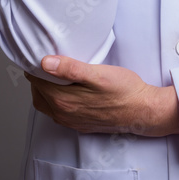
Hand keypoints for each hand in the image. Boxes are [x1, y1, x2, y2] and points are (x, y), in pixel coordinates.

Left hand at [24, 55, 178, 136]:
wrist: (144, 111)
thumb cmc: (125, 91)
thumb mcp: (98, 74)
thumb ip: (70, 69)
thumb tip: (45, 63)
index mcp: (64, 100)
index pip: (36, 81)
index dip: (34, 67)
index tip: (36, 55)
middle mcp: (64, 114)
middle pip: (38, 94)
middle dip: (37, 78)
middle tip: (43, 62)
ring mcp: (72, 121)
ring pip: (47, 105)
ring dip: (45, 90)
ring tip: (54, 74)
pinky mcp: (81, 124)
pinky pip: (59, 113)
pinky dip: (56, 100)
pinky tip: (67, 90)